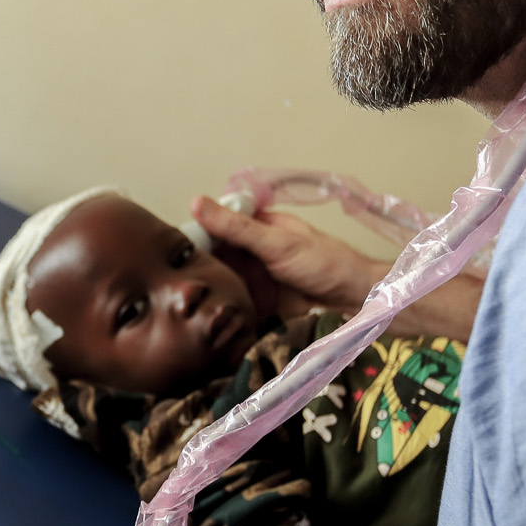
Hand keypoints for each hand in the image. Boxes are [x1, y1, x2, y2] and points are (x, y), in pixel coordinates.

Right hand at [192, 196, 480, 340]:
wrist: (359, 303)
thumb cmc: (327, 265)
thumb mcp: (276, 242)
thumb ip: (236, 227)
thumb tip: (197, 202)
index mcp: (257, 229)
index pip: (216, 227)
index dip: (193, 235)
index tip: (168, 248)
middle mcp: (253, 254)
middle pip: (214, 258)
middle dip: (194, 269)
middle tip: (166, 283)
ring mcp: (255, 282)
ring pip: (220, 285)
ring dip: (205, 294)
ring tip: (176, 305)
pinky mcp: (260, 309)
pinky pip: (233, 310)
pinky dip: (220, 314)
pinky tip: (199, 323)